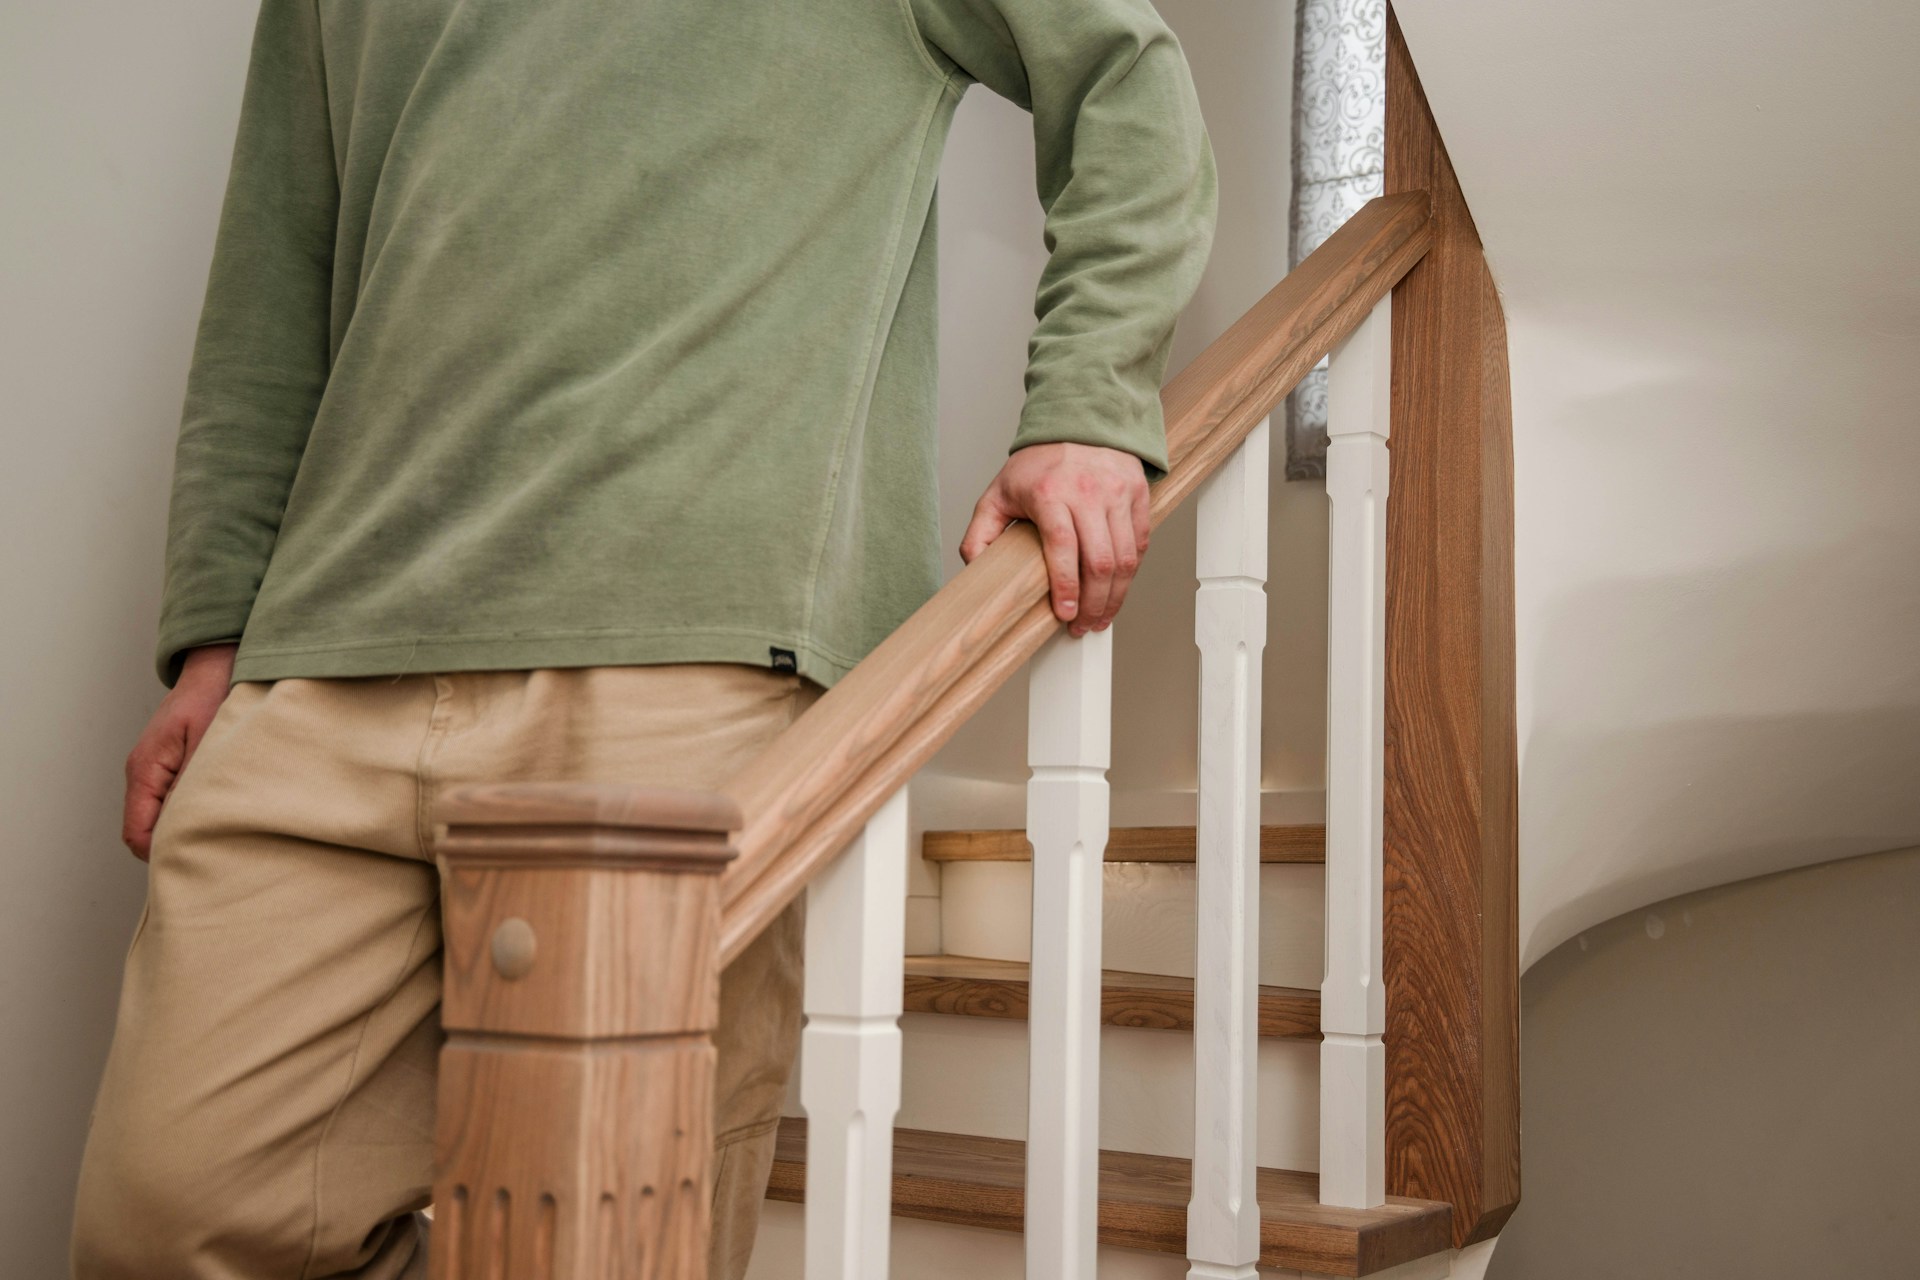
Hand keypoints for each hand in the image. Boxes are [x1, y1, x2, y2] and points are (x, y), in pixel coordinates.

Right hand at [122, 644, 236, 860]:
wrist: (218, 667)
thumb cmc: (213, 697)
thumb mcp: (207, 742)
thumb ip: (193, 784)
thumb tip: (185, 826)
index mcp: (144, 771)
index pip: (136, 833)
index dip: (161, 854)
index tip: (193, 863)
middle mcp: (143, 775)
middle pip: (145, 832)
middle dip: (174, 847)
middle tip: (214, 859)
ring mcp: (155, 772)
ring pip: (160, 819)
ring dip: (184, 830)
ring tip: (220, 839)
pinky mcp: (170, 768)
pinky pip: (171, 802)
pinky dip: (189, 813)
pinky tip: (219, 815)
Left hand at [960, 442, 1151, 637]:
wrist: (1080, 421)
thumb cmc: (1039, 463)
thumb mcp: (998, 492)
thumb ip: (981, 531)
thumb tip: (973, 567)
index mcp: (1050, 493)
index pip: (1062, 547)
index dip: (1066, 586)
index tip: (1064, 614)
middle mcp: (1087, 492)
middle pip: (1099, 560)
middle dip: (1093, 603)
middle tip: (1083, 625)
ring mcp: (1116, 493)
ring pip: (1124, 557)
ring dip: (1115, 595)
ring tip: (1101, 616)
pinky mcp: (1137, 494)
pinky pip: (1139, 542)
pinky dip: (1130, 571)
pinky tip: (1118, 589)